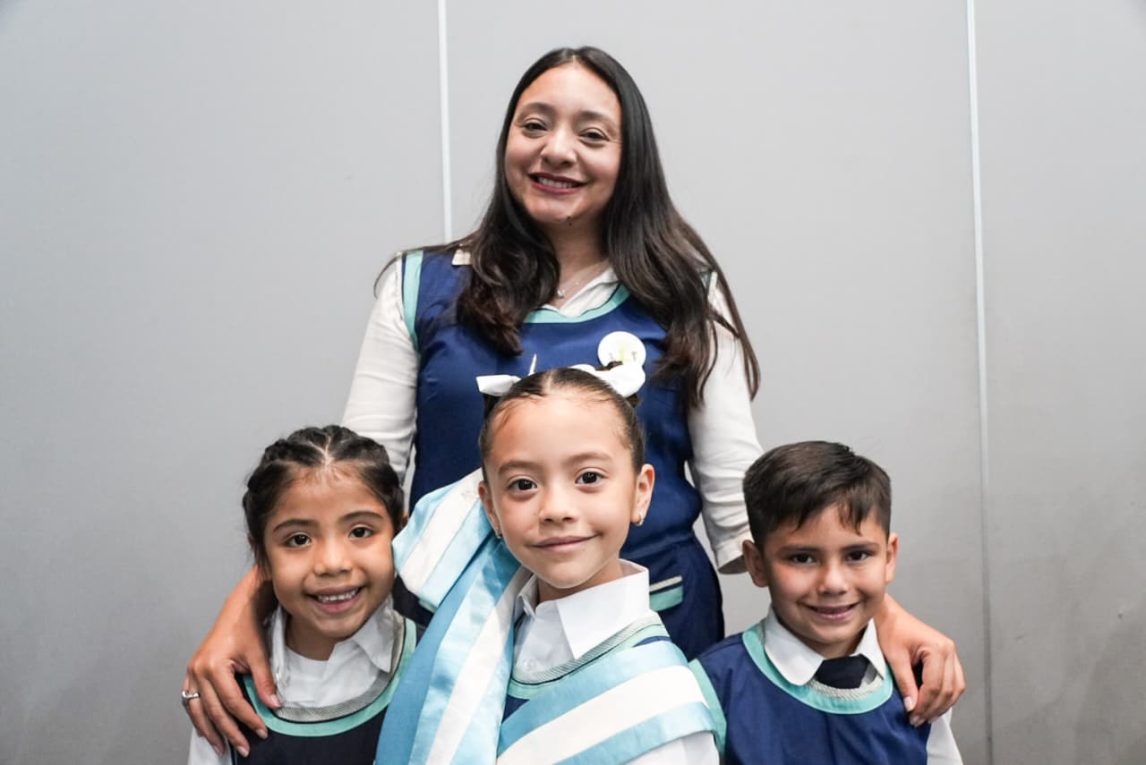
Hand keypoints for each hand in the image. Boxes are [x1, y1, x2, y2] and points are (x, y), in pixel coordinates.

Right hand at [183, 568, 278, 756]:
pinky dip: (199, 716)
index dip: (248, 719)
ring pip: (197, 710)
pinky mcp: (192, 671)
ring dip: (209, 730)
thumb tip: (274, 706)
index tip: (262, 731)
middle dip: (229, 732)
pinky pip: (191, 701)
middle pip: (214, 711)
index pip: (232, 702)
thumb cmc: (248, 628)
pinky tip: (206, 728)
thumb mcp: (259, 654)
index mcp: (213, 666)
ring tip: (221, 747)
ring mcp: (191, 671)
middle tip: (244, 748)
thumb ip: (265, 681)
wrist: (238, 609)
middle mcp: (197, 671)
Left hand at [876, 594, 965, 724]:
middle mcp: (949, 650)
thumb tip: (912, 707)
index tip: (912, 716)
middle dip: (933, 708)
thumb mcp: (894, 657)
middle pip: (948, 689)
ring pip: (956, 688)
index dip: (924, 704)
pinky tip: (932, 705)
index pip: (935, 685)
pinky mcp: (948, 657)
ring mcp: (951, 653)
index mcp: (938, 648)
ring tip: (926, 716)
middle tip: (917, 720)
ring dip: (942, 705)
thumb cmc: (889, 630)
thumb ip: (905, 683)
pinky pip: (954, 682)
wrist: (888, 615)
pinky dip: (945, 696)